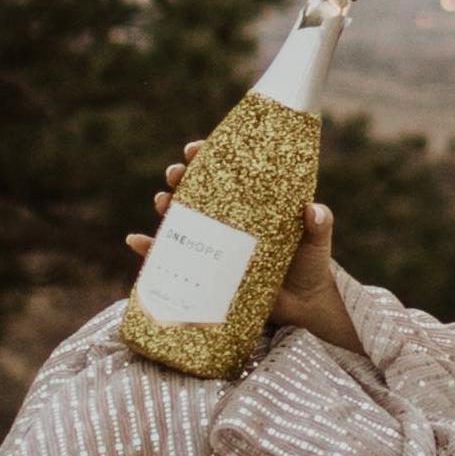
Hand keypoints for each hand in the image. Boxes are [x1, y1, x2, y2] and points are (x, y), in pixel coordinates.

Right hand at [129, 142, 352, 349]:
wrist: (303, 306)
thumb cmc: (310, 265)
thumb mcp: (316, 240)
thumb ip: (319, 224)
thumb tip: (313, 211)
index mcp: (253, 203)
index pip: (227, 172)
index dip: (209, 156)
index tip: (195, 149)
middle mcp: (229, 219)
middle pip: (198, 190)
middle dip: (181, 177)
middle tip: (175, 173)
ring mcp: (215, 244)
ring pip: (182, 218)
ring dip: (166, 206)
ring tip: (162, 201)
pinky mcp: (206, 271)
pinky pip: (172, 258)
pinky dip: (150, 249)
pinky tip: (135, 241)